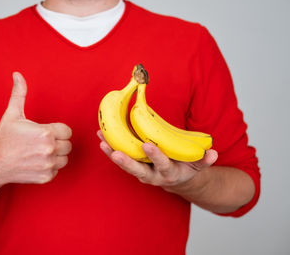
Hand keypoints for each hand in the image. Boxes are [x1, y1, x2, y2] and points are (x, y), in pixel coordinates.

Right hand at [0, 72, 71, 189]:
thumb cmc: (4, 138)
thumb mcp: (12, 114)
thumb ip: (19, 94)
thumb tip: (17, 74)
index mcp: (45, 133)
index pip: (67, 131)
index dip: (58, 131)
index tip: (46, 132)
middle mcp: (49, 149)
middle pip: (68, 145)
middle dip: (57, 142)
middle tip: (41, 142)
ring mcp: (48, 165)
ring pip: (64, 158)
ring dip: (56, 155)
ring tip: (40, 152)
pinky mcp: (46, 177)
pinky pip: (57, 170)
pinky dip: (50, 167)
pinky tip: (37, 162)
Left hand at [97, 130, 217, 191]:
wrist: (175, 179)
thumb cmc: (186, 168)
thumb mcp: (197, 165)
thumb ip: (204, 160)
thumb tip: (213, 154)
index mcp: (168, 173)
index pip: (162, 166)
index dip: (156, 156)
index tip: (148, 145)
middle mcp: (151, 175)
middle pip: (137, 170)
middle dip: (126, 162)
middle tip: (115, 152)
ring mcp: (140, 171)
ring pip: (125, 163)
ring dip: (113, 152)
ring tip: (102, 139)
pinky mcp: (132, 165)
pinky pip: (120, 157)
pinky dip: (110, 148)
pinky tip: (102, 136)